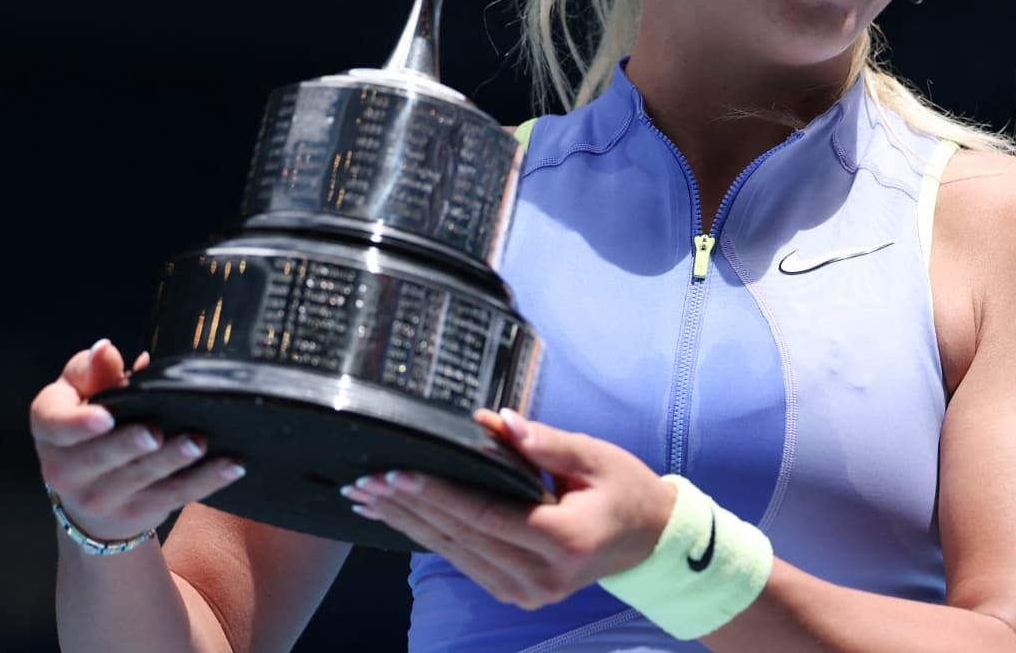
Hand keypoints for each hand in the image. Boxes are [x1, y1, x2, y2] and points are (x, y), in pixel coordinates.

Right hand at [27, 338, 244, 543]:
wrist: (88, 498)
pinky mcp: (139, 511)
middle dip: (129, 445)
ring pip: (141, 479)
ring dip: (173, 462)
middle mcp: (67, 469)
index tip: (106, 416)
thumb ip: (92, 370)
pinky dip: (206, 481)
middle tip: (156, 432)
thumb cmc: (87, 425)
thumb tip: (106, 349)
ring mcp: (102, 497)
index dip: (79, 423)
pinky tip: (231, 465)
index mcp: (50, 430)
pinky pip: (174, 496)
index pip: (56, 425)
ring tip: (198, 443)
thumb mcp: (79, 393)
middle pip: (100, 457)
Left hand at [340, 409, 674, 609]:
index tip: (400, 472)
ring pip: (455, 555)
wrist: (650, 541)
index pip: (487, 515)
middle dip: (410, 508)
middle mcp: (542, 575)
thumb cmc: (625, 491)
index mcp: (564, 539)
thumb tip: (495, 422)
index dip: (440, 493)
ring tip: (368, 498)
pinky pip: (465, 562)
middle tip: (365, 481)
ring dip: (409, 525)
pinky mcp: (518, 594)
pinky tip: (400, 517)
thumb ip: (544, 442)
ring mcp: (528, 591)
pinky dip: (430, 538)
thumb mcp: (595, 457)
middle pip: (462, 538)